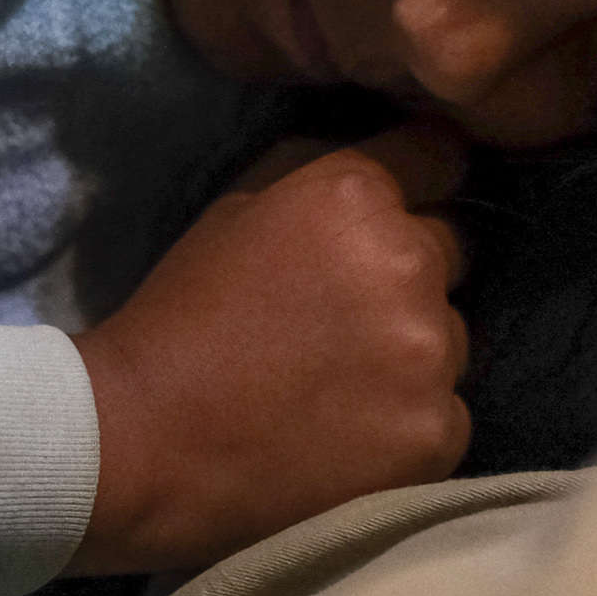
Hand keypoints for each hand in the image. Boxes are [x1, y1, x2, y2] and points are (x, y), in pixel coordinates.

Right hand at [69, 125, 471, 575]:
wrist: (145, 440)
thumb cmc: (183, 316)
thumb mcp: (237, 207)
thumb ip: (319, 173)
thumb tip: (389, 155)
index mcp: (356, 196)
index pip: (439, 158)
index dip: (415, 184)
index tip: (387, 219)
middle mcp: (409, 262)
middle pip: (449, 251)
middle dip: (405, 273)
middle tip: (335, 319)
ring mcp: (430, 352)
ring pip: (451, 337)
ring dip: (409, 352)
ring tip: (333, 385)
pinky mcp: (437, 432)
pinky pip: (447, 413)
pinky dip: (408, 424)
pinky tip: (347, 436)